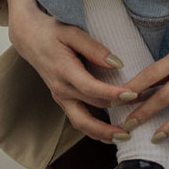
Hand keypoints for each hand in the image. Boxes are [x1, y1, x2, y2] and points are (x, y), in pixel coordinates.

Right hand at [8, 5, 139, 143]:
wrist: (29, 38)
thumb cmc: (52, 32)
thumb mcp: (72, 32)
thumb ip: (94, 48)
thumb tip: (117, 64)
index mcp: (64, 71)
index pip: (91, 89)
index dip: (113, 94)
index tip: (133, 94)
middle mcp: (61, 89)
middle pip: (90, 110)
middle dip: (114, 116)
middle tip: (138, 118)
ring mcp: (60, 97)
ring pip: (81, 123)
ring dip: (102, 133)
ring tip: (125, 136)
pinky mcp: (62, 100)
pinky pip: (77, 120)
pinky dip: (93, 130)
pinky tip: (109, 134)